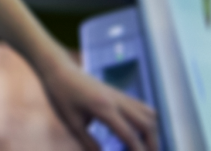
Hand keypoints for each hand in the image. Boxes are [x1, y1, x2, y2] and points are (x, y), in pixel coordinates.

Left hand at [38, 57, 158, 150]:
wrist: (58, 68)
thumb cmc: (61, 95)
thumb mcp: (71, 122)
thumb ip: (88, 142)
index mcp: (104, 108)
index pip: (130, 135)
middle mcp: (117, 100)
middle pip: (147, 124)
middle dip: (152, 144)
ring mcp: (119, 94)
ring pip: (148, 113)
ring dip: (152, 132)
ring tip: (146, 147)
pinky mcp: (118, 92)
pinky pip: (141, 106)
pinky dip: (146, 121)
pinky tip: (138, 132)